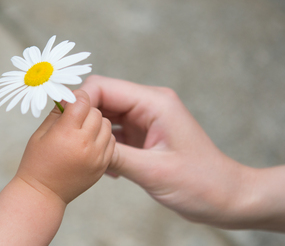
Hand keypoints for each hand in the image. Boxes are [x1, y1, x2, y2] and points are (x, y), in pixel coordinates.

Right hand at [16, 89, 114, 203]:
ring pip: (106, 125)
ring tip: (82, 129)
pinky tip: (89, 141)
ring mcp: (97, 156)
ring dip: (96, 123)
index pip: (82, 102)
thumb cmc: (36, 163)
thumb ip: (56, 113)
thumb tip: (68, 96)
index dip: (76, 98)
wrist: (43, 195)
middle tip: (74, 117)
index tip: (70, 101)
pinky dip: (102, 136)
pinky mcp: (103, 165)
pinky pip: (110, 141)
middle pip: (96, 112)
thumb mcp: (40, 134)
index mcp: (67, 134)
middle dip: (86, 110)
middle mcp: (86, 144)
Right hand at [80, 75, 250, 225]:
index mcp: (154, 103)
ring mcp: (146, 120)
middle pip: (103, 99)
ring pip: (106, 116)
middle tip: (65, 141)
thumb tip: (81, 144)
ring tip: (82, 155)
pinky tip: (104, 167)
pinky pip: (115, 132)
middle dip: (83, 118)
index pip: (104, 87)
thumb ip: (114, 155)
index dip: (78, 100)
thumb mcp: (153, 171)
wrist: (225, 197)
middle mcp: (149, 105)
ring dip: (93, 133)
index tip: (59, 121)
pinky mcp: (144, 135)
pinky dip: (104, 146)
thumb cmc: (200, 183)